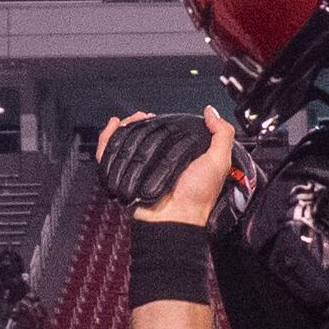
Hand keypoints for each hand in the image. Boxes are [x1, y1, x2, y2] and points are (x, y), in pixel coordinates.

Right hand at [97, 108, 238, 225]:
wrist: (176, 217)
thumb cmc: (198, 195)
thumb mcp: (219, 161)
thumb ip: (221, 135)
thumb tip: (210, 111)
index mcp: (178, 158)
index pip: (165, 134)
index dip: (160, 121)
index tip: (157, 114)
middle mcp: (158, 162)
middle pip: (143, 135)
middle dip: (140, 122)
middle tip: (142, 117)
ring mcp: (140, 169)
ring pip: (126, 141)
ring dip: (126, 126)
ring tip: (130, 121)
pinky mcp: (124, 174)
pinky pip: (109, 154)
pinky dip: (107, 138)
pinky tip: (114, 126)